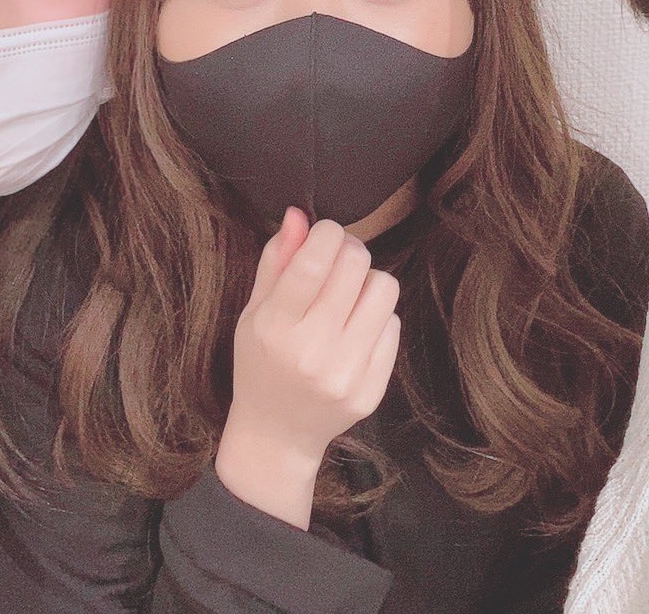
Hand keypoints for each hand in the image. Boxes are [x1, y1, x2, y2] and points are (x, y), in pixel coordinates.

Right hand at [215, 208, 399, 526]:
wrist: (277, 434)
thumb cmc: (261, 363)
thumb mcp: (255, 311)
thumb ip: (276, 260)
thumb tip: (300, 215)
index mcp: (275, 328)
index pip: (314, 263)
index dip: (328, 233)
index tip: (326, 231)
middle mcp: (313, 352)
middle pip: (356, 266)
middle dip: (349, 251)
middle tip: (338, 260)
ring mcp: (347, 374)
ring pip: (384, 289)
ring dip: (368, 282)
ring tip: (348, 296)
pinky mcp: (373, 389)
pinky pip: (393, 324)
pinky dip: (377, 317)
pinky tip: (354, 329)